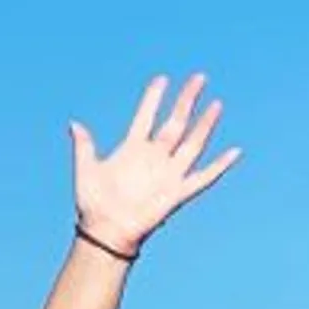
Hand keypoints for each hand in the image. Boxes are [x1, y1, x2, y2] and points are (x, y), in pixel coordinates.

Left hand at [71, 72, 238, 253]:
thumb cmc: (93, 202)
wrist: (105, 230)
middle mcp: (154, 157)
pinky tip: (235, 152)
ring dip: (204, 124)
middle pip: (175, 122)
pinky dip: (219, 166)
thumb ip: (84, 146)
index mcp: (132, 148)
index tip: (162, 79)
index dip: (153, 98)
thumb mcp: (86, 169)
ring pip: (192, 144)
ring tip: (216, 104)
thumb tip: (73, 123)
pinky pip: (204, 177)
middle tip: (199, 78)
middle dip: (186, 100)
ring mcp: (168, 173)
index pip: (146, 116)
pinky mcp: (177, 193)